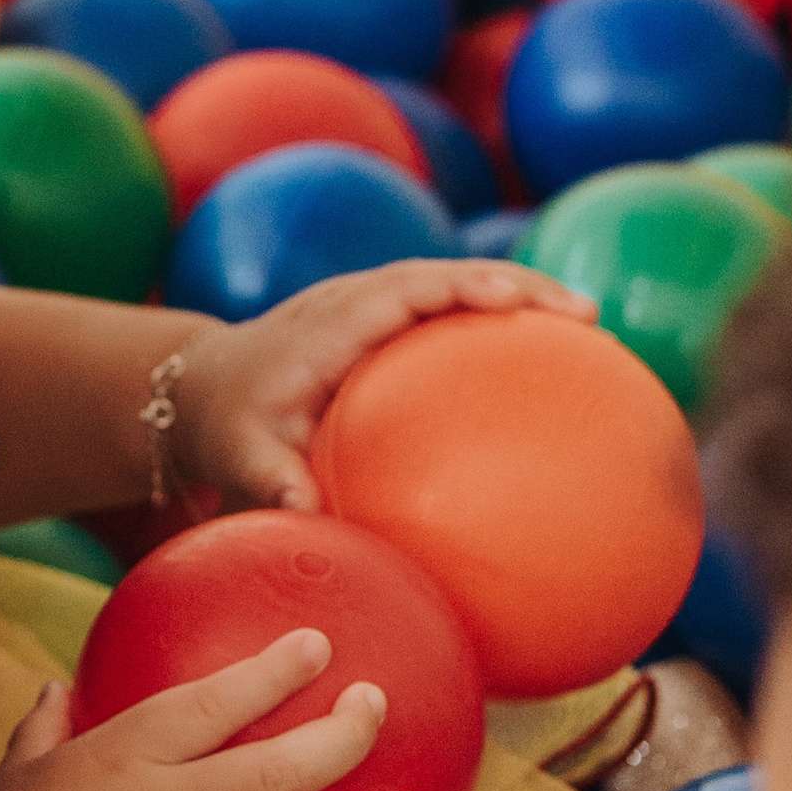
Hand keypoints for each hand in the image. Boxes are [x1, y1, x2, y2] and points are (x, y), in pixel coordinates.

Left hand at [168, 256, 593, 512]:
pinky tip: (550, 366)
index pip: (404, 291)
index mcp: (330, 326)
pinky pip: (448, 312)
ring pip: (455, 286)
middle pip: (448, 276)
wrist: (203, 389)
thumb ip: (270, 482)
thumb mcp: (239, 456)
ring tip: (588, 325)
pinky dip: (498, 322)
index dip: (461, 286)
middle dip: (517, 284)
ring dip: (520, 295)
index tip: (514, 300)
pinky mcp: (385, 322)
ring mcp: (373, 306)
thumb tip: (307, 514)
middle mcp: (357, 302)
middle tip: (586, 314)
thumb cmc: (226, 426)